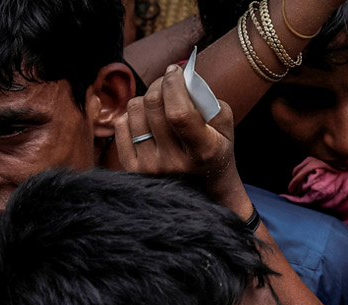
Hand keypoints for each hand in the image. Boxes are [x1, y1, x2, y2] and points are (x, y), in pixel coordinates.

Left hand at [115, 64, 240, 204]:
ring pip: (135, 109)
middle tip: (168, 81)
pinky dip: (133, 114)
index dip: (173, 85)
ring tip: (160, 104)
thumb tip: (182, 79)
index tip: (175, 71)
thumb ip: (211, 103)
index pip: (179, 113)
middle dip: (160, 83)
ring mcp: (150, 168)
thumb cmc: (215, 151)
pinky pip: (122, 124)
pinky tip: (148, 120)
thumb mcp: (226, 130)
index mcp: (202, 152)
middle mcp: (174, 163)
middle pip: (154, 105)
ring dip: (147, 98)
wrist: (205, 190)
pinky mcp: (132, 169)